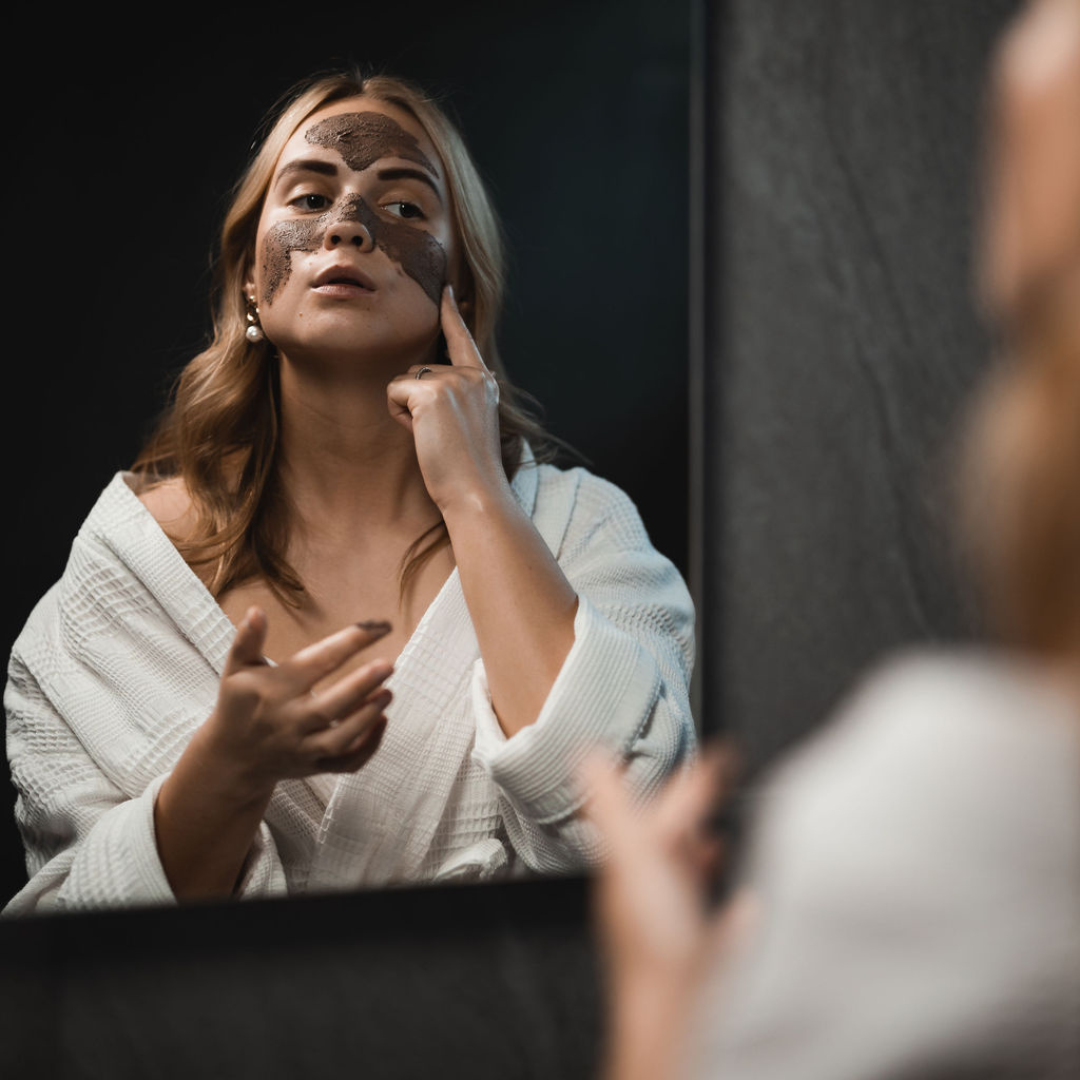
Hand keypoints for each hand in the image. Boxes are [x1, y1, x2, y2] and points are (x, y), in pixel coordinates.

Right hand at [199, 607, 393, 799]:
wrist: (232, 759)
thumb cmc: (239, 705)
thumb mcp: (237, 670)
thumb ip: (248, 640)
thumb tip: (256, 611)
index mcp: (274, 691)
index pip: (317, 662)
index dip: (349, 642)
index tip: (377, 626)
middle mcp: (290, 721)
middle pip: (331, 707)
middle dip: (362, 686)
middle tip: (389, 665)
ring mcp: (303, 748)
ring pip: (340, 739)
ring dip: (367, 717)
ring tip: (389, 692)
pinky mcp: (314, 767)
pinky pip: (346, 764)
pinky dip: (368, 747)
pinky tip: (382, 721)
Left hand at [386, 285, 508, 514]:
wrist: (476, 491)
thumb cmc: (467, 470)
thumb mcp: (468, 424)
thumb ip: (455, 398)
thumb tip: (418, 381)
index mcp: (482, 382)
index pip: (463, 338)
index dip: (452, 313)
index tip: (448, 288)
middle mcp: (471, 375)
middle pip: (418, 369)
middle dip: (416, 402)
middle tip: (440, 436)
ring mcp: (453, 381)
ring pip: (404, 381)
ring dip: (408, 411)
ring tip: (434, 438)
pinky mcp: (431, 392)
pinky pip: (394, 391)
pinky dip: (399, 415)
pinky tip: (422, 435)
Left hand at [581, 746, 737, 990]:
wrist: (677, 1018)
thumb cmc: (654, 944)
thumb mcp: (631, 856)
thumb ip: (613, 805)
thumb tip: (585, 754)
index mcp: (634, 868)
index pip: (655, 812)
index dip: (684, 781)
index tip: (713, 755)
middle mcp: (649, 897)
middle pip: (669, 844)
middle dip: (690, 812)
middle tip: (714, 781)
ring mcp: (675, 930)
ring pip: (686, 882)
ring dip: (701, 855)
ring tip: (719, 836)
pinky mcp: (702, 962)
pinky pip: (718, 929)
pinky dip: (732, 911)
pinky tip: (746, 906)